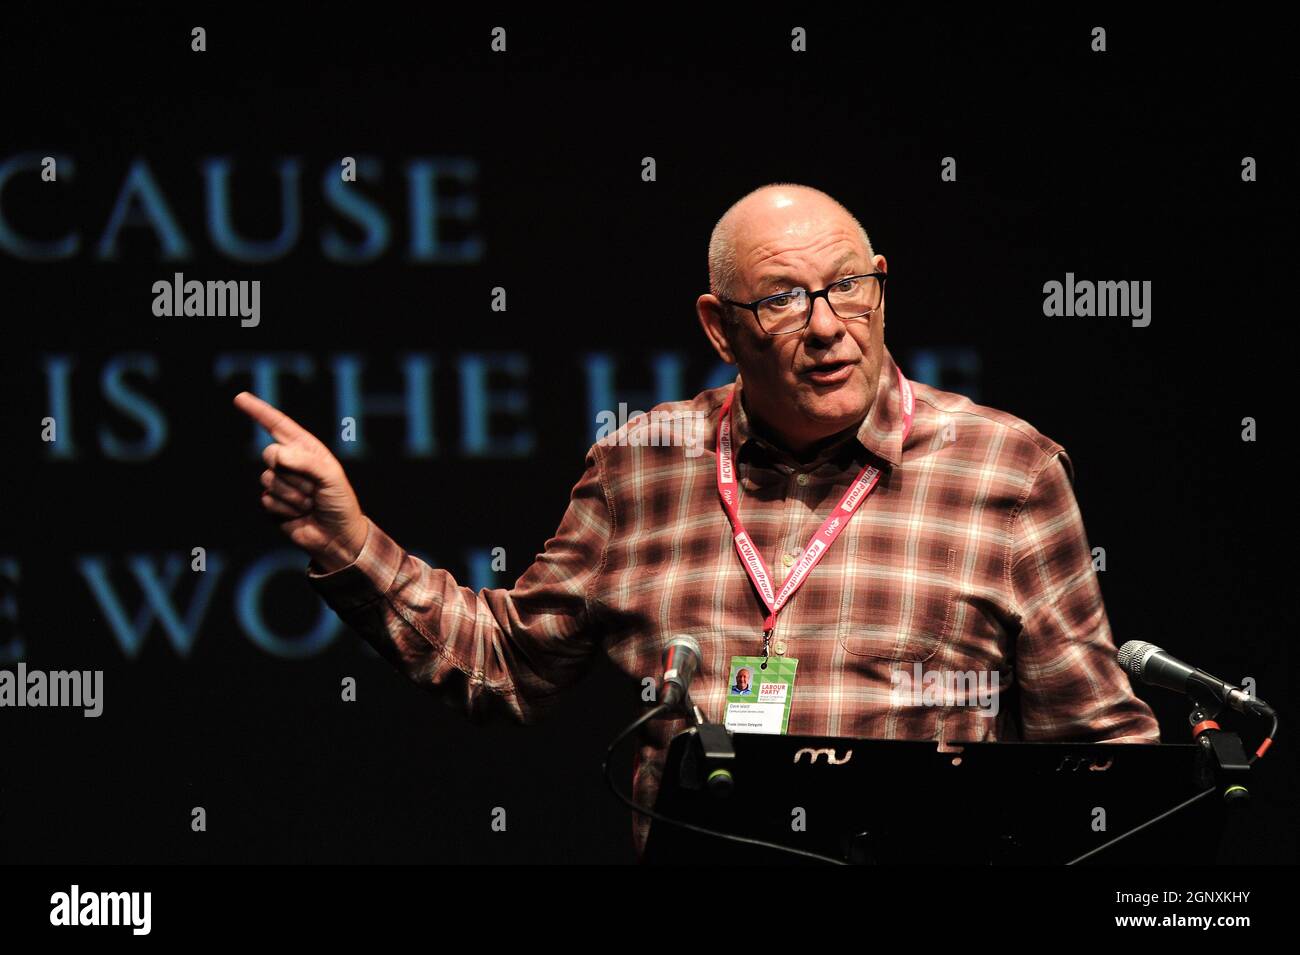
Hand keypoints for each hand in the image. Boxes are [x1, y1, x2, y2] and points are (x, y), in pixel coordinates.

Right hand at [233, 391, 368, 572]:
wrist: (336, 536)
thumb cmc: (339, 502)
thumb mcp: (331, 477)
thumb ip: (306, 461)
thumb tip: (277, 455)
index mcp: (306, 449)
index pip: (278, 425)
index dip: (259, 411)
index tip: (240, 398)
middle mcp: (290, 463)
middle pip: (270, 454)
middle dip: (292, 472)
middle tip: (314, 488)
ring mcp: (279, 483)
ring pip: (269, 480)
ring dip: (293, 495)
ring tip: (310, 503)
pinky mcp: (272, 503)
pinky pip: (267, 500)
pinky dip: (286, 509)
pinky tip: (299, 515)